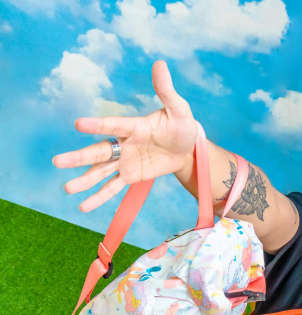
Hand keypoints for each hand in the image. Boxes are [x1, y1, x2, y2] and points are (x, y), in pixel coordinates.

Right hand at [52, 60, 197, 212]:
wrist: (187, 150)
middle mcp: (125, 144)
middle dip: (79, 158)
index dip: (98, 125)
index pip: (114, 125)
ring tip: (67, 188)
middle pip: (100, 151)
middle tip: (57, 162)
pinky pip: (112, 188)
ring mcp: (125, 161)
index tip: (79, 124)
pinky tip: (83, 206)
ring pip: (101, 171)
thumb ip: (167, 91)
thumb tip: (160, 64)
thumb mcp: (179, 110)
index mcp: (134, 126)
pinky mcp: (130, 176)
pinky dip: (99, 197)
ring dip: (85, 180)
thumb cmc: (182, 126)